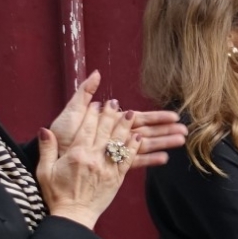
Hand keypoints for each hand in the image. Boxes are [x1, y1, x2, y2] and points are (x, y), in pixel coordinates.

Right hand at [36, 96, 136, 228]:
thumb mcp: (45, 171)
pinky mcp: (117, 178)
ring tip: (131, 113)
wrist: (73, 216)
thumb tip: (45, 130)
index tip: (96, 103)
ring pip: (119, 143)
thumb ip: (47, 149)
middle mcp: (94, 159)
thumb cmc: (57, 194)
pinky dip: (134, 147)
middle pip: (105, 131)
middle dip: (110, 115)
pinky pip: (128, 159)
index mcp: (76, 155)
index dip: (92, 114)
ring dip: (125, 126)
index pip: (86, 128)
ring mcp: (108, 168)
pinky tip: (139, 136)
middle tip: (115, 102)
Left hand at [49, 71, 187, 167]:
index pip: (137, 118)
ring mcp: (115, 151)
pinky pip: (133, 161)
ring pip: (143, 145)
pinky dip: (148, 160)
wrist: (53, 158)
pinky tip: (164, 159)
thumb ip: (84, 93)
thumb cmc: (61, 135)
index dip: (156, 117)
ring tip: (180, 141)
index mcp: (110, 123)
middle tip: (184, 129)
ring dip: (162, 143)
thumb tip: (97, 73)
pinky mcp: (112, 164)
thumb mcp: (71, 111)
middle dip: (165, 130)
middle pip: (145, 131)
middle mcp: (115, 136)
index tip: (174, 115)